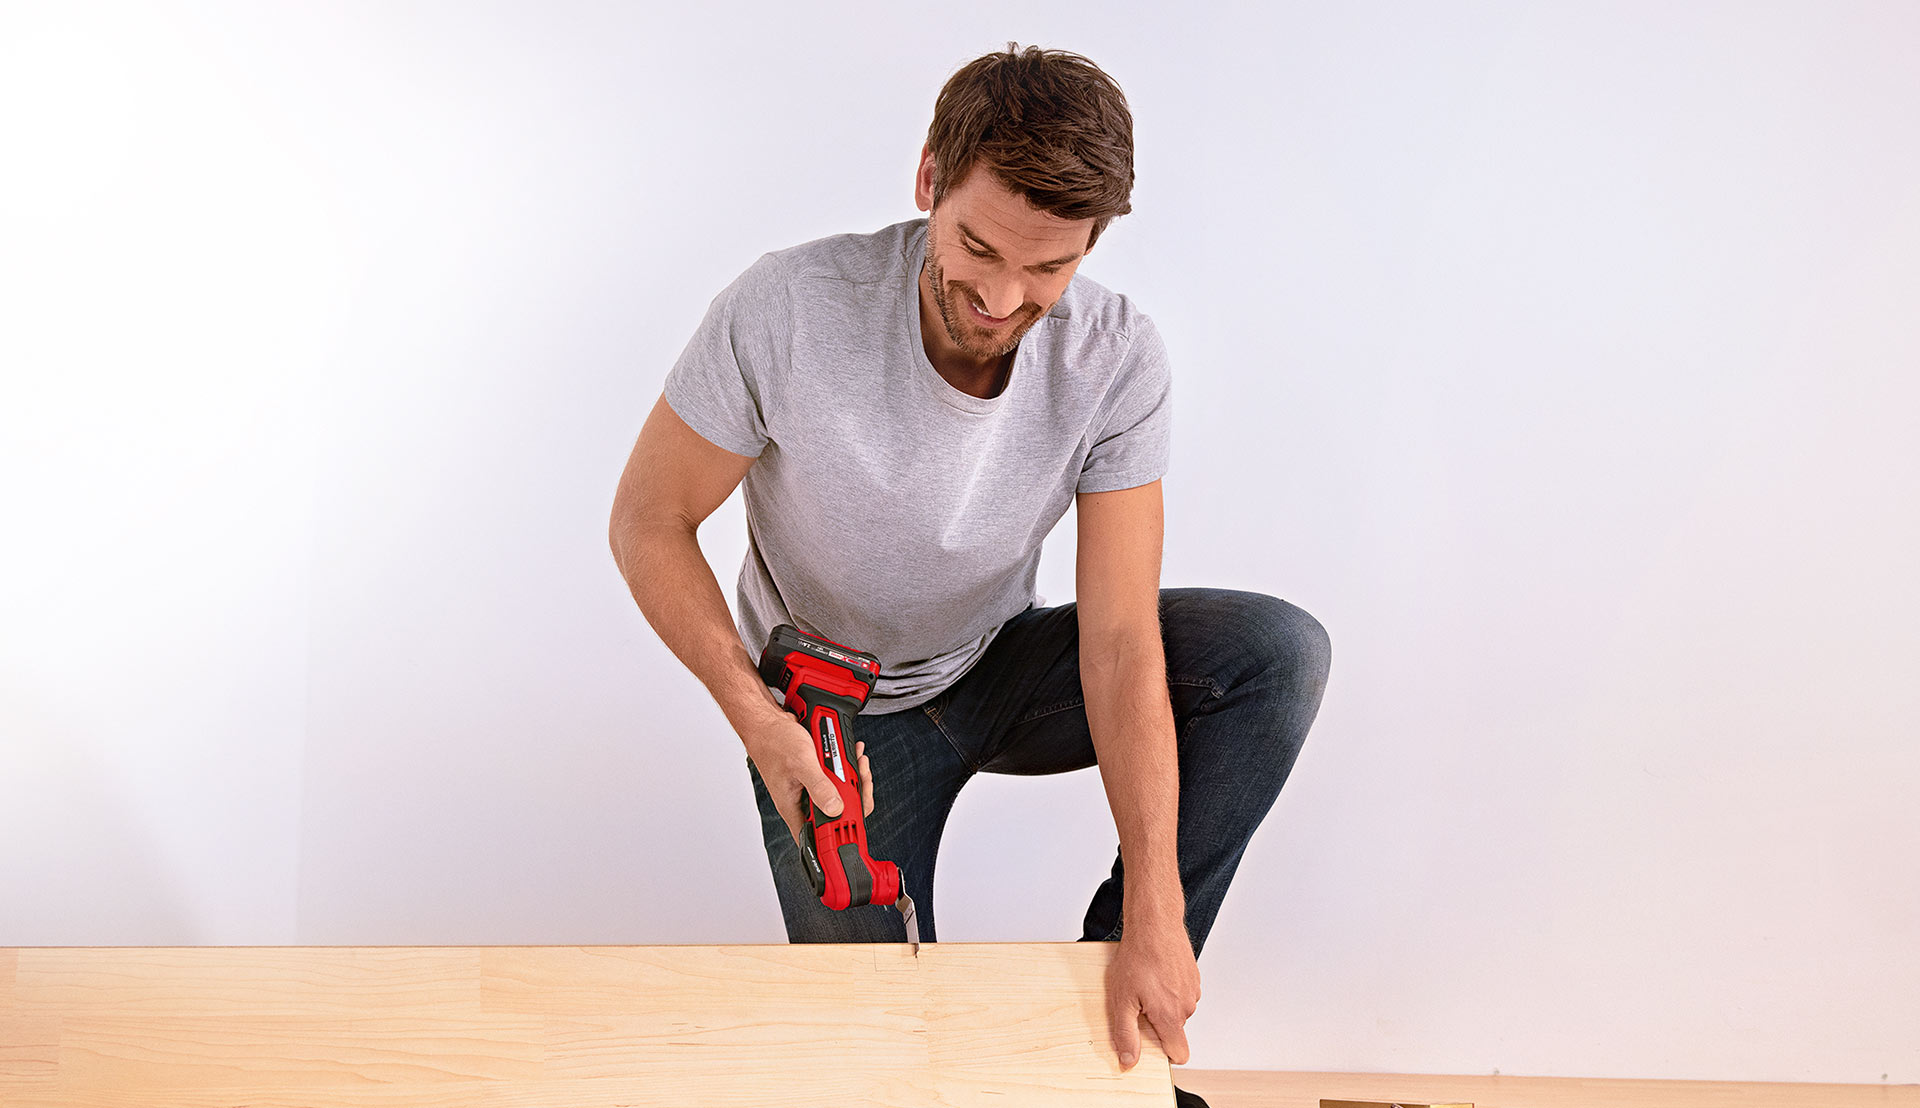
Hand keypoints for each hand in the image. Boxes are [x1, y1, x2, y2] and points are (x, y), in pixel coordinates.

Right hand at [741, 708, 875, 854]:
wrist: (768, 722)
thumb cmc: (774, 742)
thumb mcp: (801, 763)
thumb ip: (818, 787)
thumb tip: (835, 808)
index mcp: (794, 808)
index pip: (819, 835)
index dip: (839, 833)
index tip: (856, 819)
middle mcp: (803, 802)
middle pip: (837, 814)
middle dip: (855, 796)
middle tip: (862, 777)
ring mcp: (810, 789)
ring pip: (840, 794)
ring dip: (854, 778)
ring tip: (858, 761)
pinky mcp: (816, 777)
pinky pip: (837, 778)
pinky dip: (847, 766)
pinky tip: (852, 753)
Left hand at [1106, 919, 1200, 1069]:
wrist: (1155, 923)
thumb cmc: (1138, 957)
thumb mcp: (1121, 999)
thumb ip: (1126, 1034)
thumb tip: (1129, 1060)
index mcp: (1170, 1016)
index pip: (1179, 1054)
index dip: (1164, 1054)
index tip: (1149, 1044)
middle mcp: (1186, 1006)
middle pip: (1173, 1030)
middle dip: (1155, 1022)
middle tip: (1136, 1001)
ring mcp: (1192, 990)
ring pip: (1177, 1010)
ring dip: (1162, 1003)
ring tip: (1145, 983)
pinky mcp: (1193, 976)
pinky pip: (1181, 993)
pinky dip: (1169, 988)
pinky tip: (1155, 973)